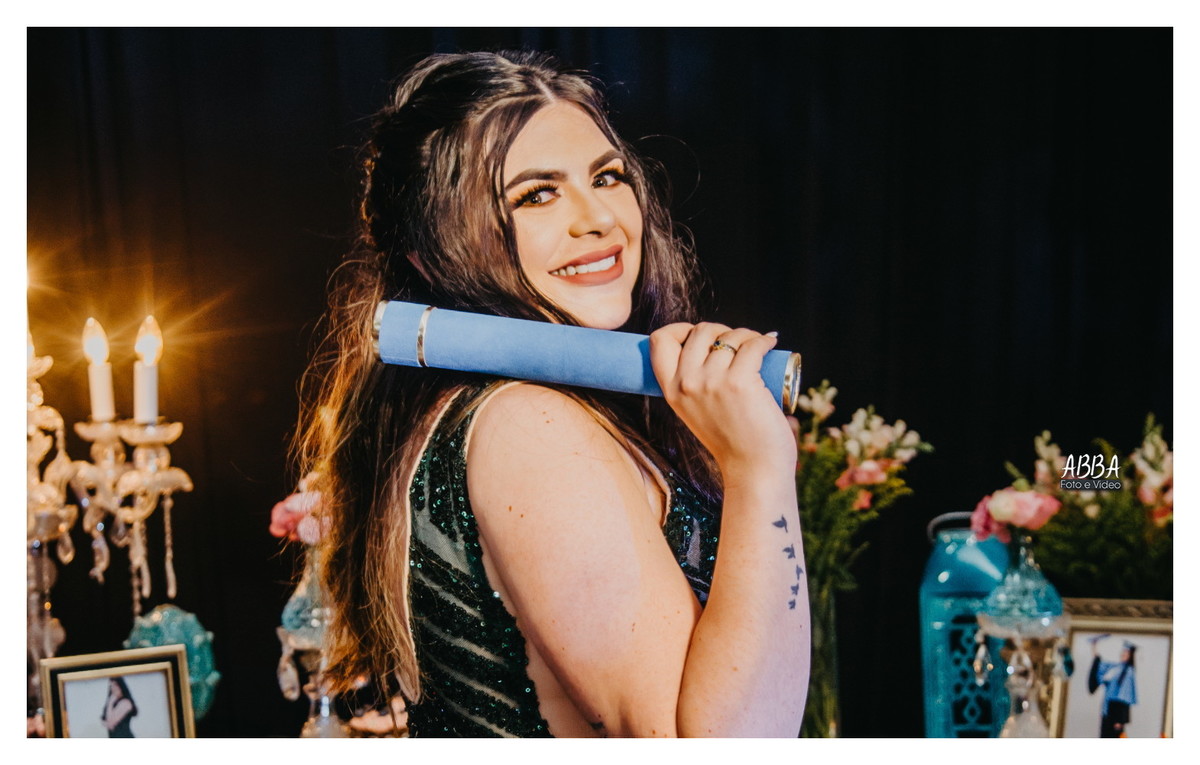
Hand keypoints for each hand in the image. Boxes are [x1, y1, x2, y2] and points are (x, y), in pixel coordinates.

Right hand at [649, 322, 796, 473]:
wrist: (753, 469)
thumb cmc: (732, 441)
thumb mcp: (696, 411)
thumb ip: (694, 385)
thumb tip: (712, 346)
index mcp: (671, 391)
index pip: (659, 340)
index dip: (681, 329)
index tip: (703, 336)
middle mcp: (687, 384)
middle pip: (699, 330)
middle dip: (721, 329)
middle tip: (738, 342)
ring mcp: (712, 382)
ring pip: (730, 337)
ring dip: (747, 335)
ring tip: (757, 345)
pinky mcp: (740, 382)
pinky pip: (753, 345)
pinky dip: (764, 340)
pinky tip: (770, 343)